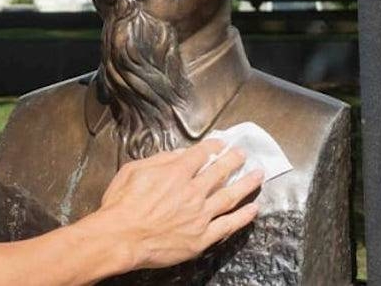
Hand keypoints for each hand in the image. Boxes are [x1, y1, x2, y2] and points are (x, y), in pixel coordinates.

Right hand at [92, 139, 261, 271]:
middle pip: (220, 172)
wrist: (121, 237)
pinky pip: (228, 225)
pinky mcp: (202, 237)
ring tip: (258, 175)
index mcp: (175, 173)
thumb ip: (159, 159)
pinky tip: (253, 209)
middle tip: (244, 154)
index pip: (201, 155)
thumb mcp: (133, 170)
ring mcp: (200, 215)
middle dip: (234, 160)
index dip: (213, 147)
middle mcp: (192, 191)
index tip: (222, 143)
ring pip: (230, 196)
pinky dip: (243, 217)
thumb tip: (181, 153)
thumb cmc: (121, 204)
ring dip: (246, 184)